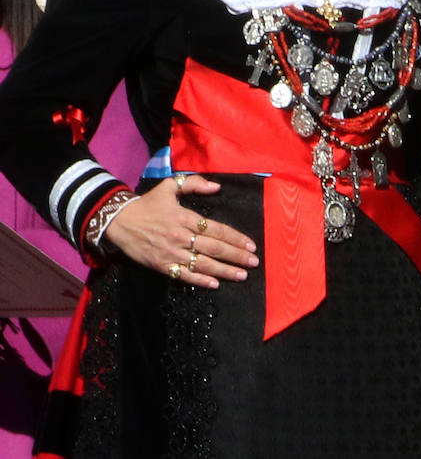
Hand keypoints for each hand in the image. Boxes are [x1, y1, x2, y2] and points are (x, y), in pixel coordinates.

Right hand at [103, 174, 258, 289]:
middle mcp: (181, 236)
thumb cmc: (147, 204)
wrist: (118, 222)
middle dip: (236, 256)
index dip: (236, 238)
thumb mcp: (170, 186)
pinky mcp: (161, 265)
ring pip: (203, 264)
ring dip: (225, 270)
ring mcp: (171, 253)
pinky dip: (200, 280)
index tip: (251, 245)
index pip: (217, 229)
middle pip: (214, 248)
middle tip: (254, 262)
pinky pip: (184, 275)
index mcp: (185, 218)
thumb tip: (217, 187)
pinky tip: (215, 284)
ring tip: (242, 275)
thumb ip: (194, 184)